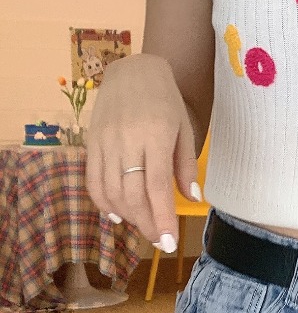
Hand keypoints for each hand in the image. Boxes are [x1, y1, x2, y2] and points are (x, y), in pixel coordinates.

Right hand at [85, 53, 199, 251]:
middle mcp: (126, 140)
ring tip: (143, 227)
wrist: (132, 70)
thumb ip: (185, 165)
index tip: (168, 242)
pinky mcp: (90, 143)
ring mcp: (104, 142)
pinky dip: (104, 203)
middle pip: (132, 195)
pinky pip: (93, 181)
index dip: (162, 218)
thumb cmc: (166, 99)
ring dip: (127, 216)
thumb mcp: (184, 128)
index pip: (156, 187)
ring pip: (111, 192)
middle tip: (158, 241)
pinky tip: (118, 214)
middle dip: (146, 224)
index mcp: (155, 135)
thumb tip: (192, 198)